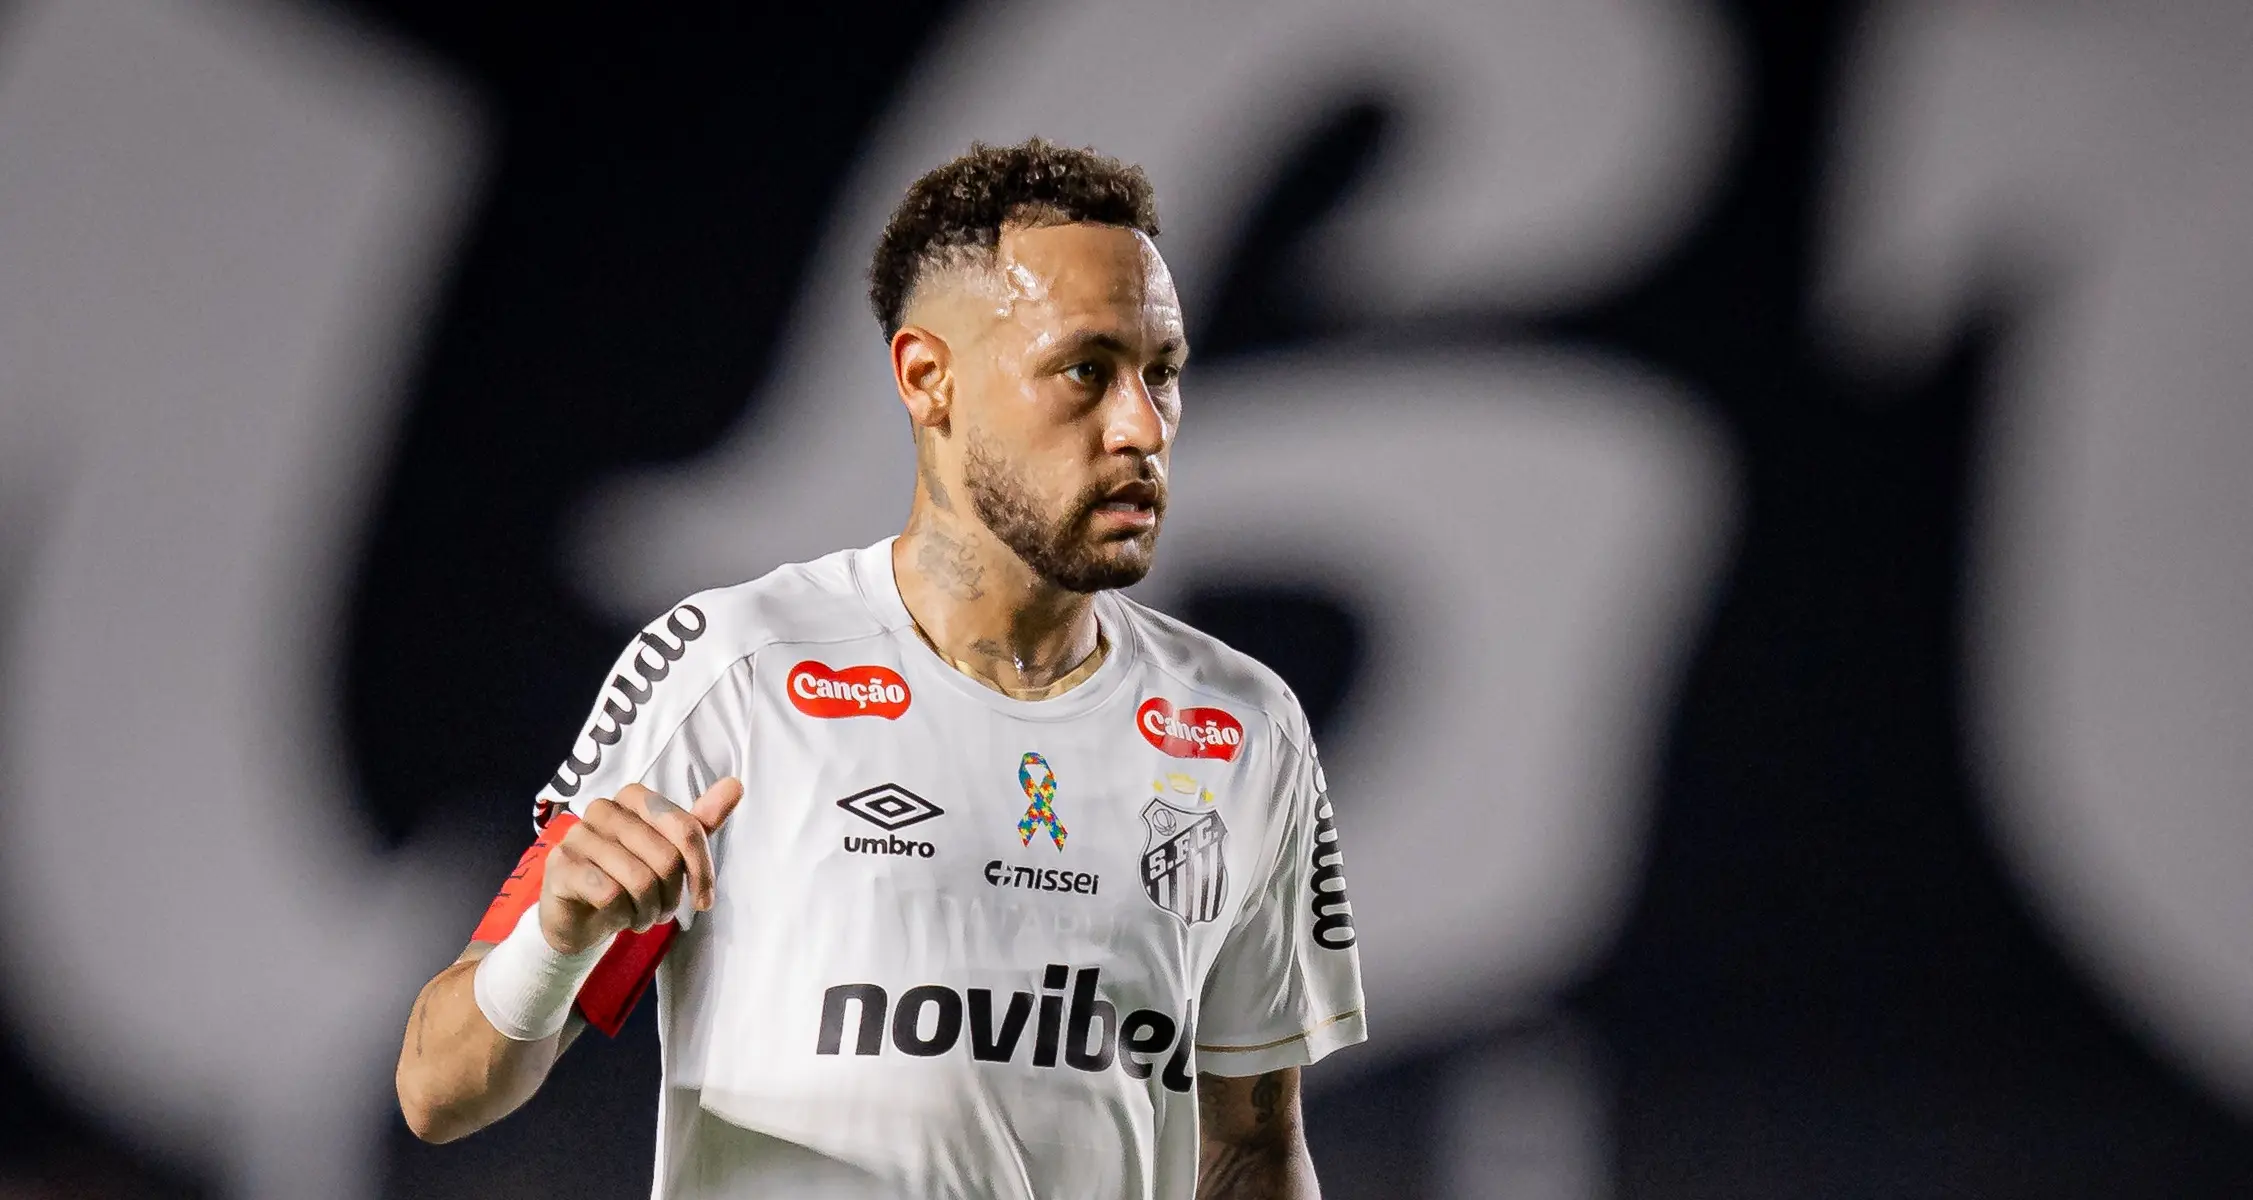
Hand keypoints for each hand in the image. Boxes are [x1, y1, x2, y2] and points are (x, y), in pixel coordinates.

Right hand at [537, 778, 742, 953]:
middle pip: (666, 858)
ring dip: (648, 911)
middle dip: (672, 897)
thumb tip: (735, 784)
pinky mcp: (560, 866)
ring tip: (641, 917)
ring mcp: (577, 835)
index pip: (685, 829)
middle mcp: (602, 808)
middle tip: (662, 911)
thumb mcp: (670, 852)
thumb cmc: (628, 879)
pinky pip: (609, 895)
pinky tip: (616, 917)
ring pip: (639, 880)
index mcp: (633, 797)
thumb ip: (699, 822)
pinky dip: (621, 916)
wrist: (580, 918)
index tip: (705, 900)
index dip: (702, 869)